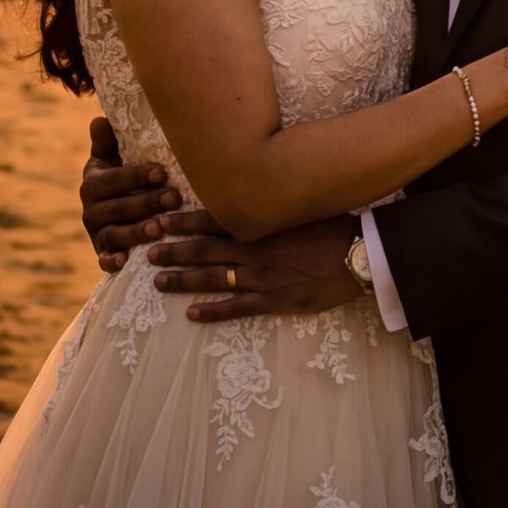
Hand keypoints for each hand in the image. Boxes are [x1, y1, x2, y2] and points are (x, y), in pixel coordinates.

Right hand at [80, 115, 186, 272]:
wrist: (124, 212)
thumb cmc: (129, 176)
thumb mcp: (117, 157)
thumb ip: (109, 141)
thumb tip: (99, 119)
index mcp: (94, 181)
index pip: (113, 178)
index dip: (137, 175)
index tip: (162, 172)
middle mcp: (91, 208)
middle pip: (117, 207)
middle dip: (146, 202)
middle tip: (174, 198)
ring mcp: (96, 233)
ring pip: (113, 234)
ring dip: (136, 232)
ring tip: (161, 228)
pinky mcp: (102, 253)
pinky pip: (103, 259)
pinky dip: (111, 261)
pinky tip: (126, 261)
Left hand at [148, 214, 362, 321]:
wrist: (360, 254)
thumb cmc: (335, 226)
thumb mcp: (301, 206)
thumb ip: (273, 205)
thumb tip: (253, 193)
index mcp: (261, 223)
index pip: (212, 219)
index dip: (183, 221)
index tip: (159, 220)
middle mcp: (254, 249)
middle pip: (204, 249)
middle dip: (173, 250)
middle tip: (148, 253)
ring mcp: (261, 276)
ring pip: (212, 278)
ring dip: (183, 281)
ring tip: (158, 282)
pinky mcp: (273, 300)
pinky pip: (235, 308)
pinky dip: (211, 311)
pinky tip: (192, 314)